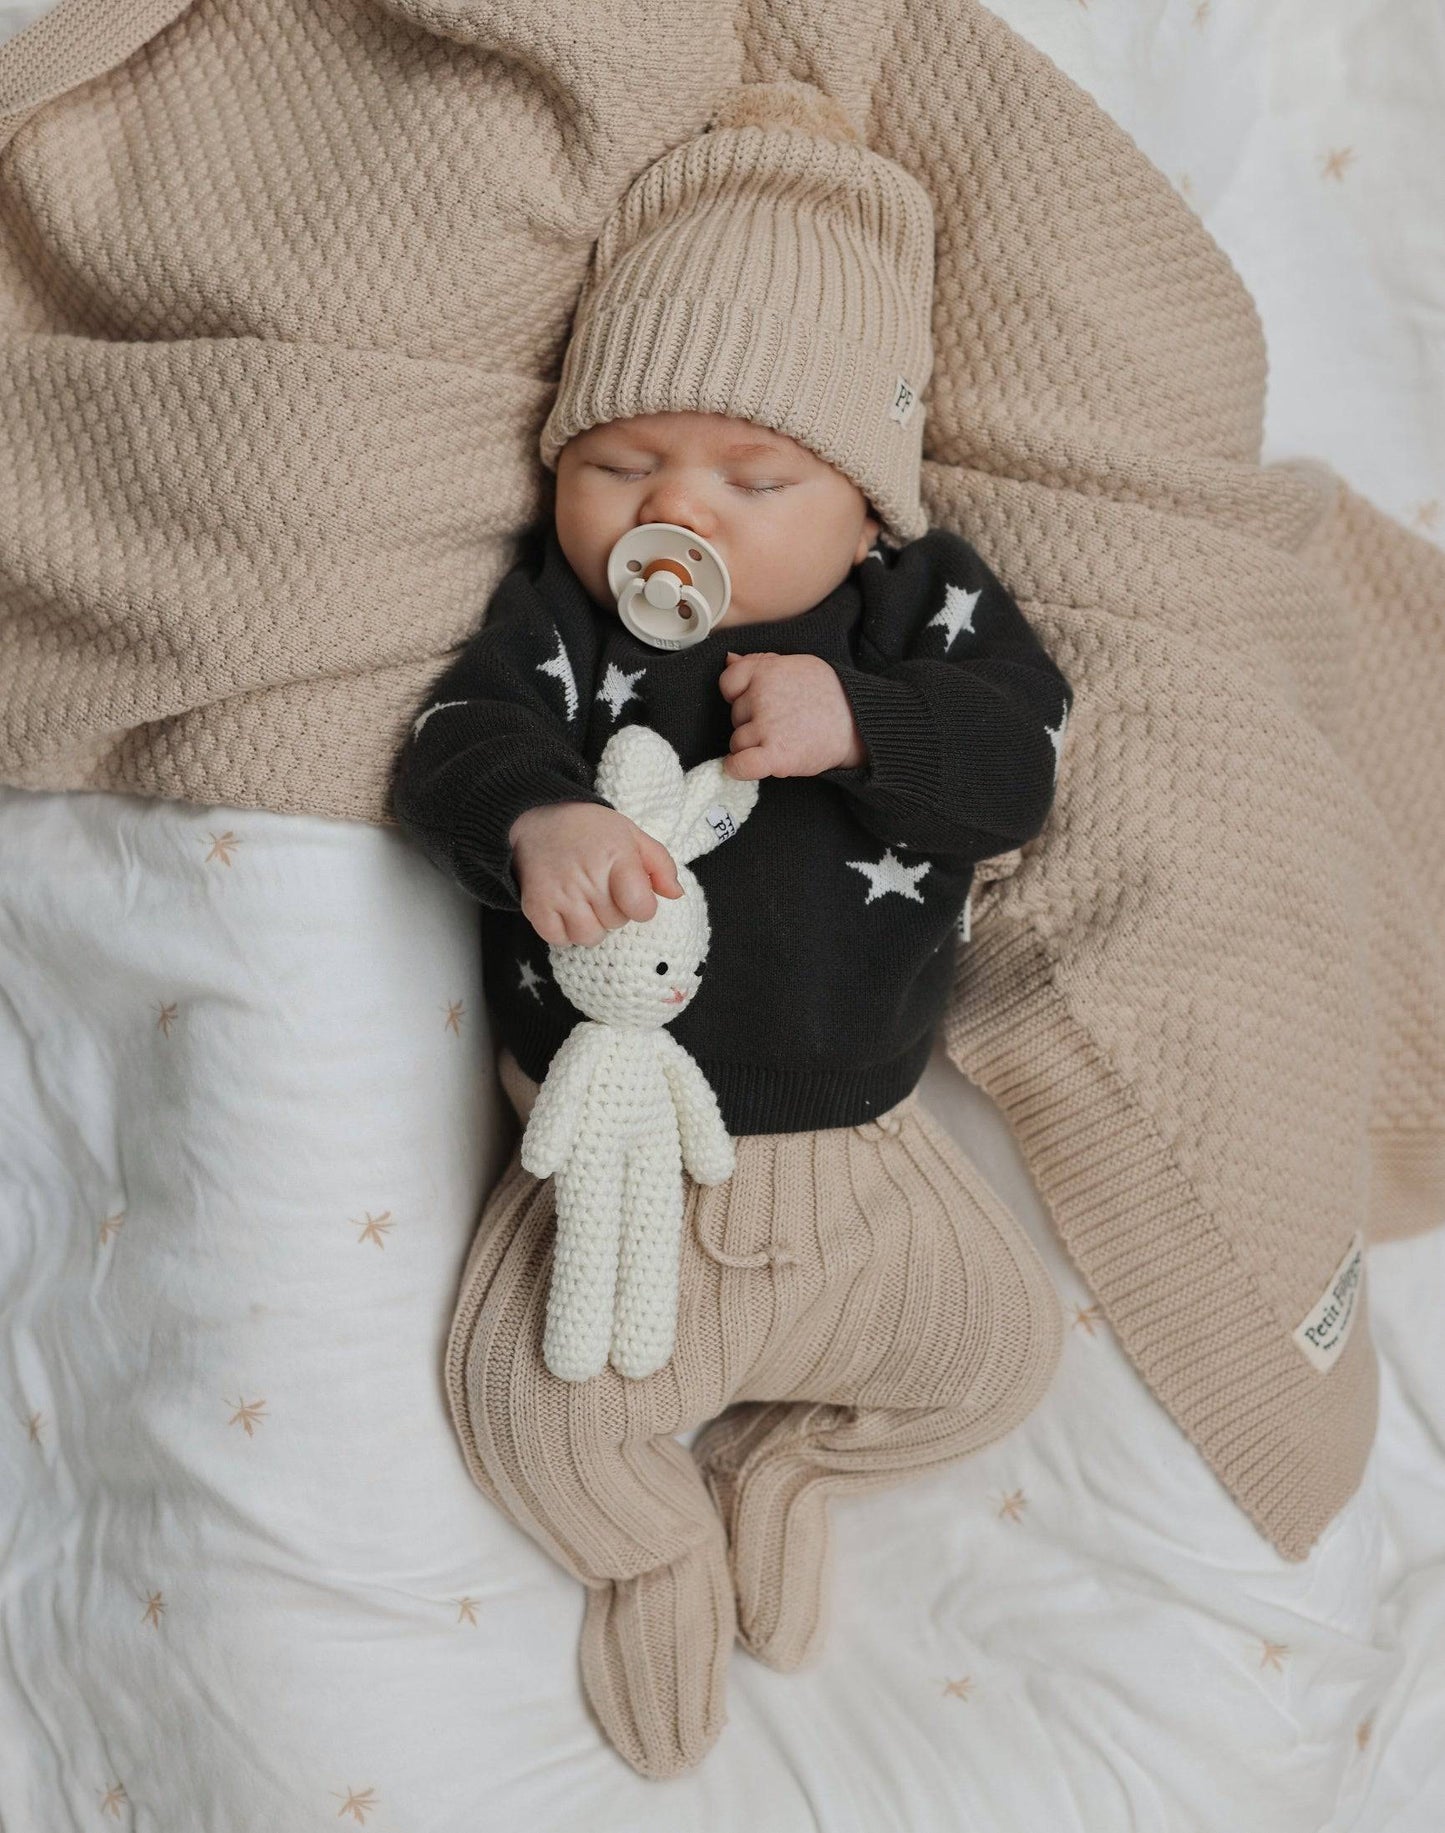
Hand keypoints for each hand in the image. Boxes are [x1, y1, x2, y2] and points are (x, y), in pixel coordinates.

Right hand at [508, 801, 682, 946]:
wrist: (539, 819)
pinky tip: (565, 910)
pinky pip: (558, 940)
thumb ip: (661, 865)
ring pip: (589, 937)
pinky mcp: (536, 905)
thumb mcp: (632, 835)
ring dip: (591, 925)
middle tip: (602, 888)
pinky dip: (564, 931)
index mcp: (617, 857)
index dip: (642, 906)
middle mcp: (588, 877)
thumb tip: (676, 894)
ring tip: (585, 902)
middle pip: (616, 923)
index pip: (641, 908)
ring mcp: (560, 893)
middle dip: (614, 911)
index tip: (632, 894)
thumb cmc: (592, 830)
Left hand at [717, 650, 865, 779]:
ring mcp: (767, 726)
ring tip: (783, 740)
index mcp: (766, 670)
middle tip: (783, 722)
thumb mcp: (796, 665)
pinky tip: (742, 766)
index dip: (738, 694)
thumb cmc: (829, 693)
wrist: (859, 721)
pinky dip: (737, 769)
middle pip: (736, 715)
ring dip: (752, 746)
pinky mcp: (776, 755)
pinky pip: (740, 765)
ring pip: (737, 742)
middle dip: (752, 721)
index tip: (756, 701)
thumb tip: (728, 659)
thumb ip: (761, 663)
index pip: (728, 682)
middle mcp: (762, 696)